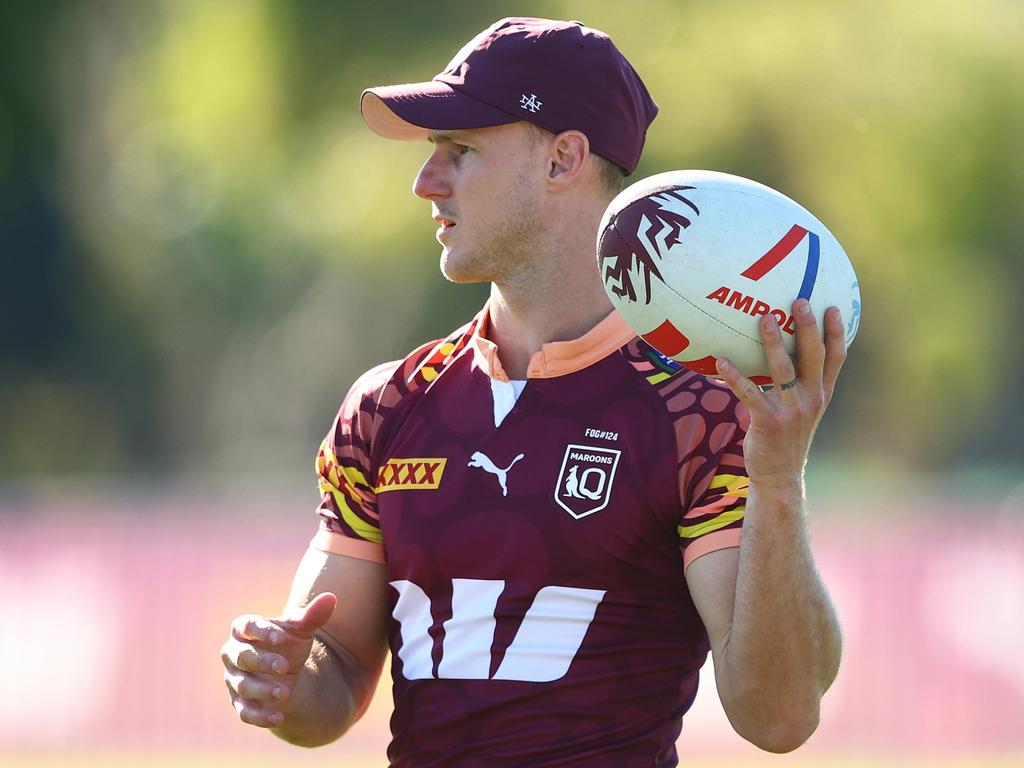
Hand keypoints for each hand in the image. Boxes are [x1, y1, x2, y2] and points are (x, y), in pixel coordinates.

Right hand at [222, 592, 337, 727]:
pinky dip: (260, 717)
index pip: (246, 627)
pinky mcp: (240, 703)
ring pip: (242, 686)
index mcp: (244, 630)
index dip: (261, 631)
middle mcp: (233, 654)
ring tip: (286, 692)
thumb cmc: (289, 644)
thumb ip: (312, 615)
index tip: (282, 638)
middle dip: (262, 662)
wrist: (287, 673)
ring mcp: (235, 679)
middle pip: (241, 657)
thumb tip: (330, 598)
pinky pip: (245, 712)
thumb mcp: (302, 630)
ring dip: (262, 690)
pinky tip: (279, 717)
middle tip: (285, 667)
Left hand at [715, 299, 846, 490]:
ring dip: (773, 342)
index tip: (833, 306)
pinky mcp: (768, 421)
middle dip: (808, 327)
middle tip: (800, 300)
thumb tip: (779, 355)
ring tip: (765, 318)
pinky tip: (720, 360)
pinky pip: (749, 393)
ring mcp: (791, 410)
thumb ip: (797, 386)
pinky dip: (734, 375)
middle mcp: (811, 399)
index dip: (836, 333)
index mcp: (821, 394)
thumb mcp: (801, 411)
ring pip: (782, 369)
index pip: (836, 359)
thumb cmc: (786, 438)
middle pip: (813, 356)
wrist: (780, 477)